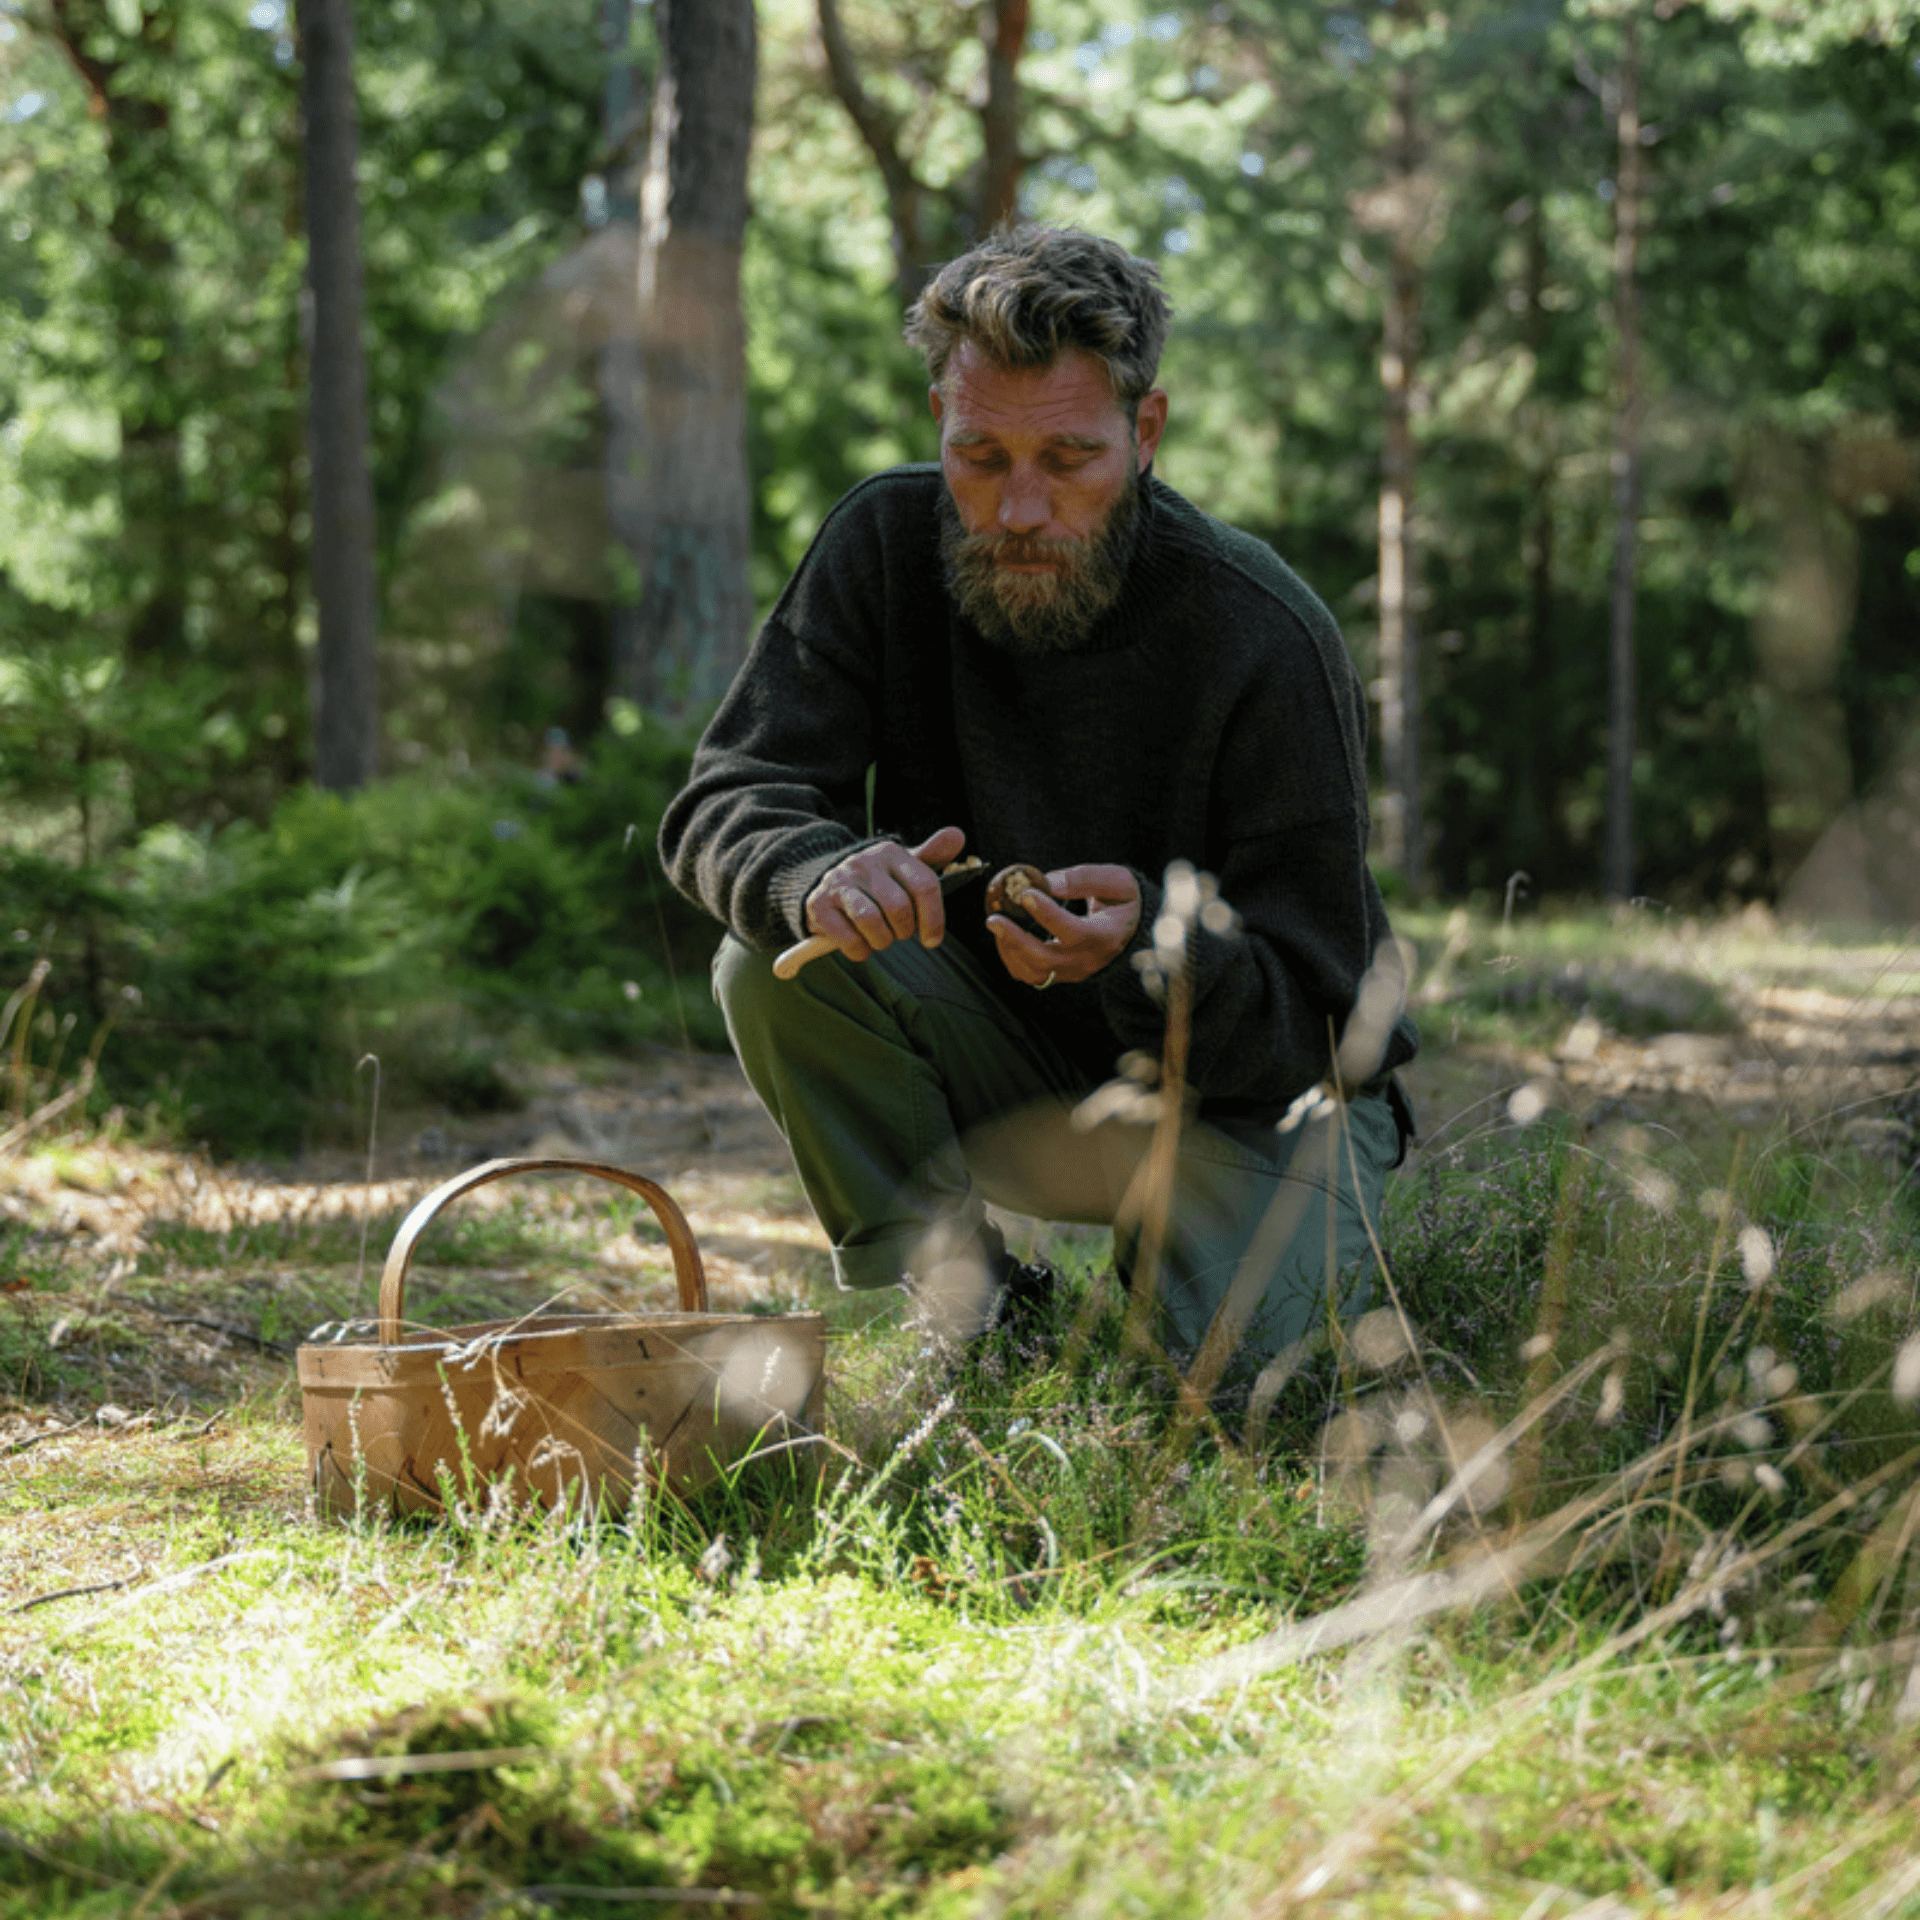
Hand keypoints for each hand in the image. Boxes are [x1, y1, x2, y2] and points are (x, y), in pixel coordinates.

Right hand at [801, 825, 967, 963]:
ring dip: (882, 941)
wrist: (826, 883)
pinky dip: (859, 950)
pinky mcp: (819, 904)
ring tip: (880, 939)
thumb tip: (958, 835)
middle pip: (899, 907)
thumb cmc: (877, 881)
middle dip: (904, 931)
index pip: (924, 885)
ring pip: (871, 922)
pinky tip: (861, 944)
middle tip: (899, 933)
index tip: (932, 939)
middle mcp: (863, 863)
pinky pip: (848, 939)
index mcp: (891, 852)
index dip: (933, 919)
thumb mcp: (904, 866)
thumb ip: (932, 855)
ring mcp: (839, 882)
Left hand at [988, 863, 1140, 989]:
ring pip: (1034, 972)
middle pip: (1047, 960)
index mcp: (1106, 937)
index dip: (1048, 915)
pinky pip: (1030, 975)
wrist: (1127, 929)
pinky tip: (1004, 934)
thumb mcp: (1116, 881)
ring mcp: (1073, 972)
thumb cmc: (1120, 901)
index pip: (1074, 932)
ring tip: (997, 922)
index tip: (1026, 894)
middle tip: (994, 918)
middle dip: (1016, 939)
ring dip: (1010, 949)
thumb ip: (1084, 879)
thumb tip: (1047, 882)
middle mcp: (1089, 960)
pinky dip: (1012, 957)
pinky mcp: (1059, 975)